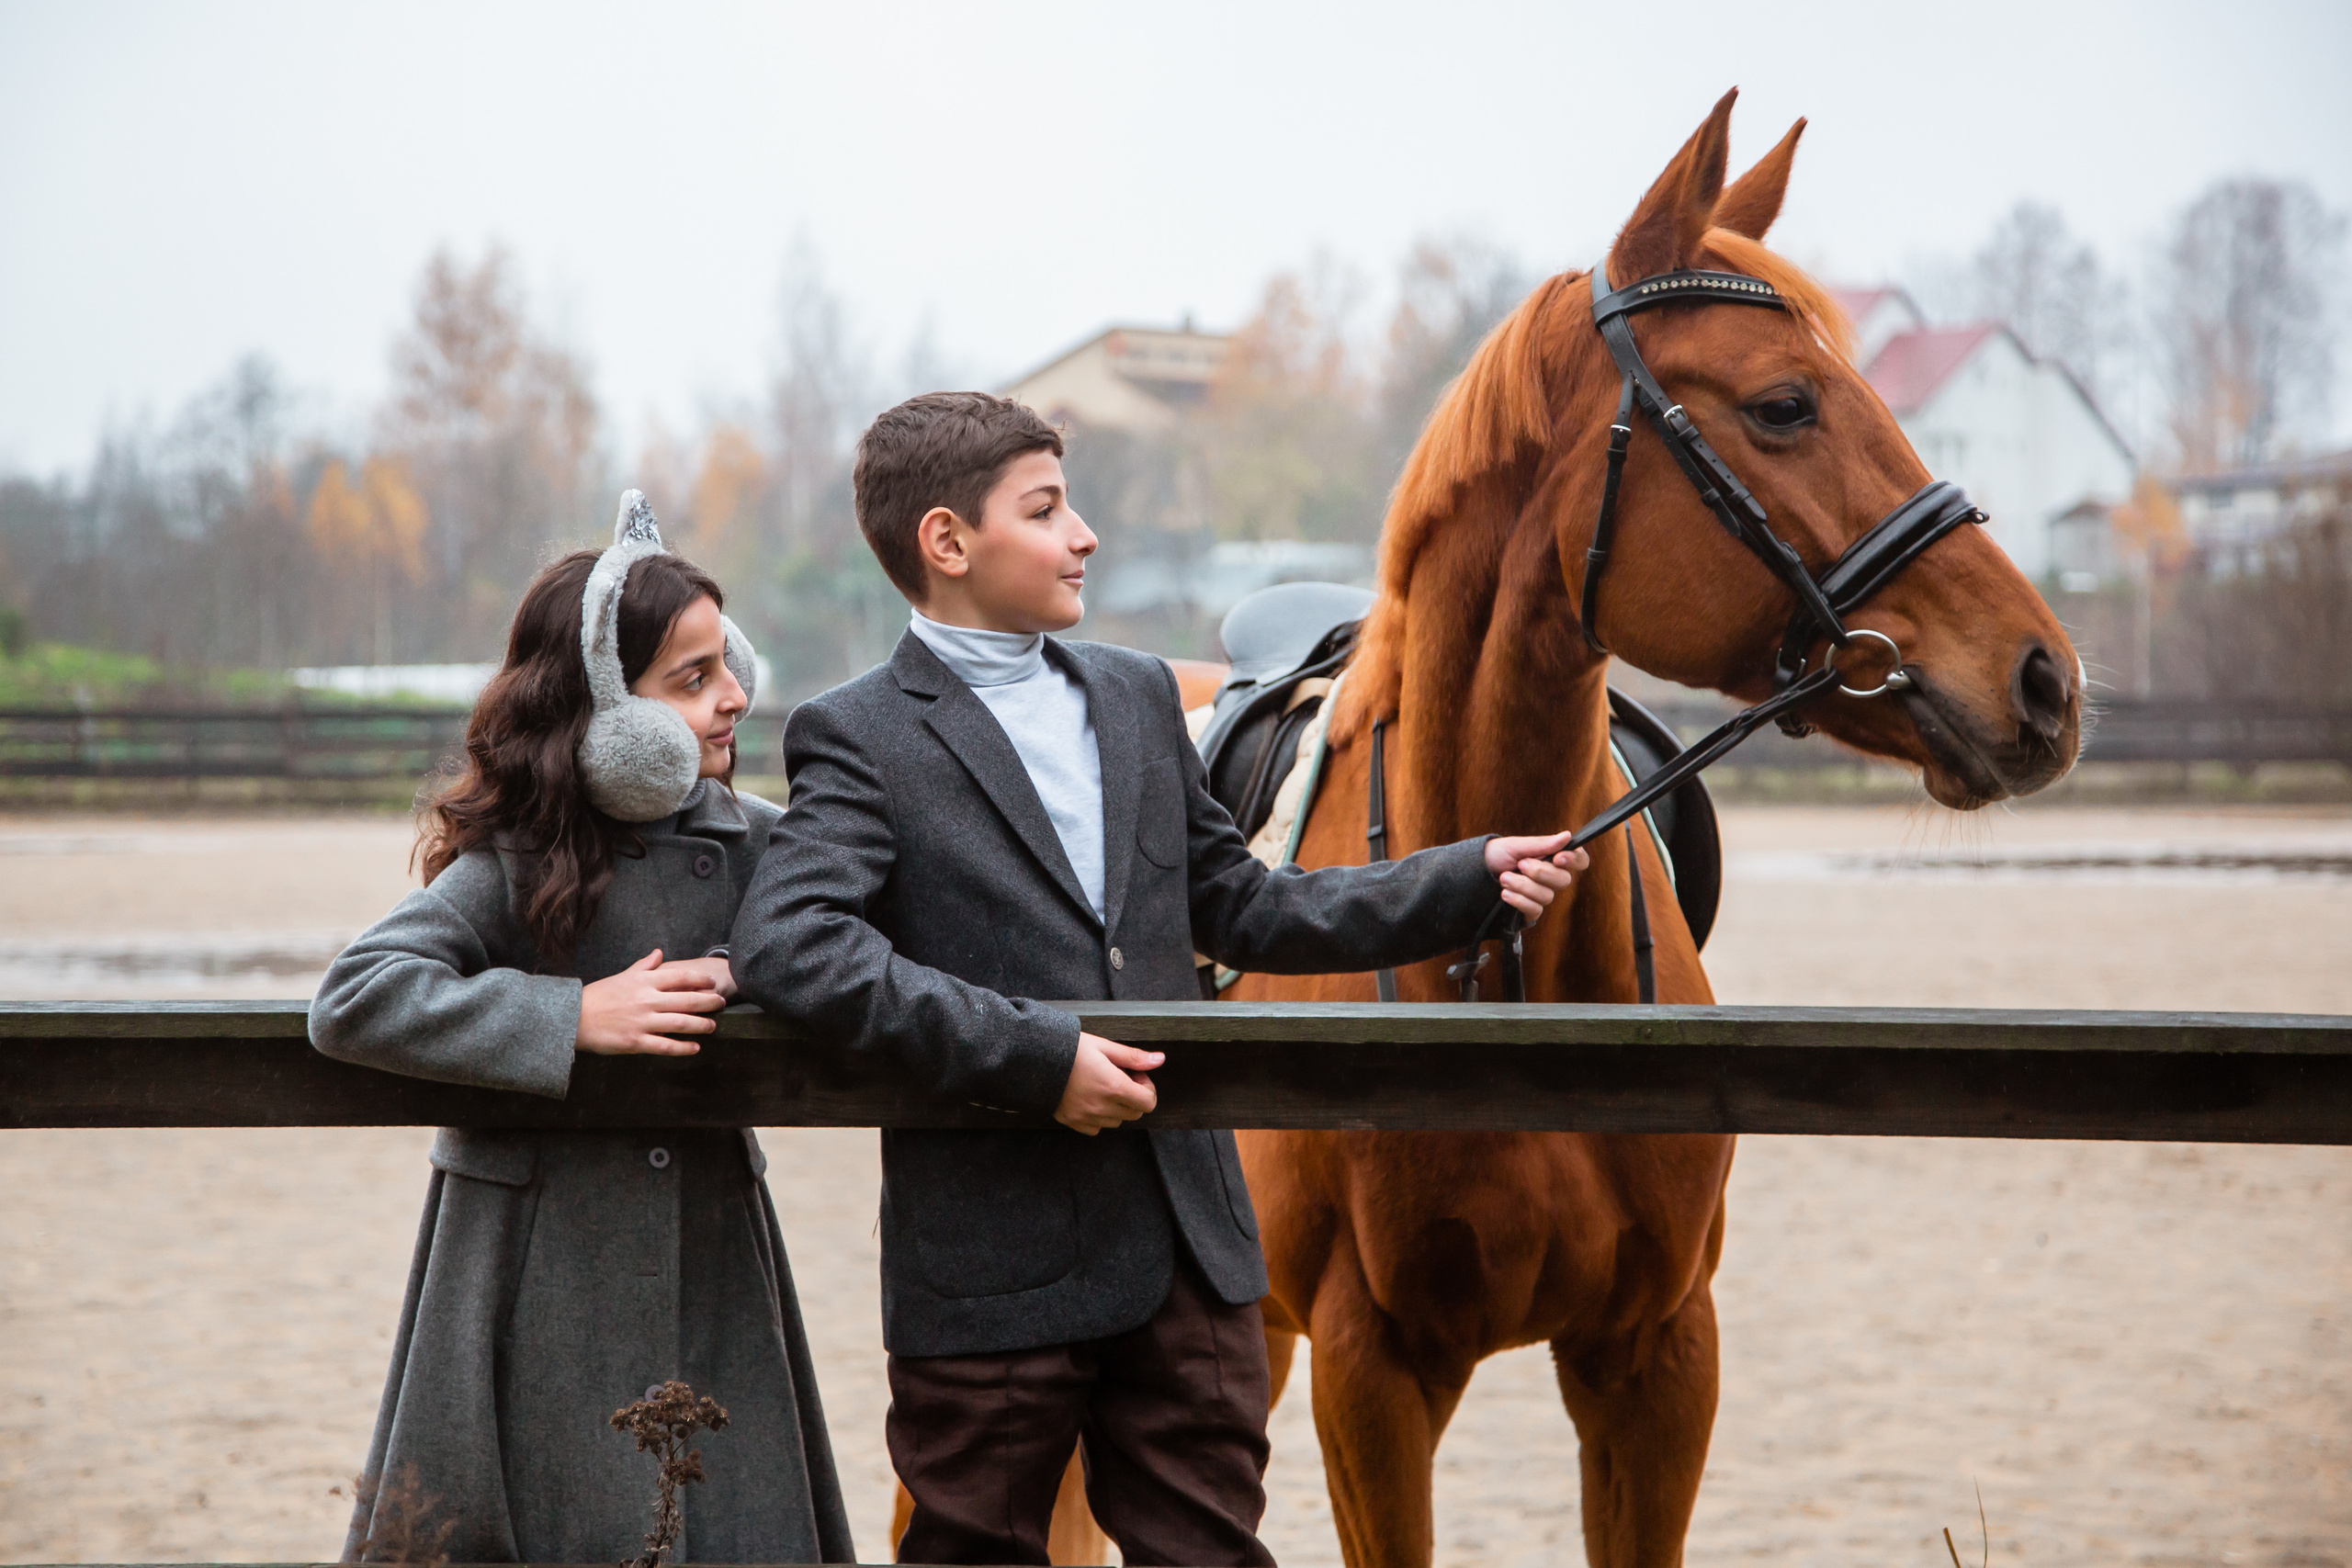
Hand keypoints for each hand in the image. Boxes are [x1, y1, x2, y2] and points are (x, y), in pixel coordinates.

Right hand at [575, 948, 725, 1055]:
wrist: (573, 1018)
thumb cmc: (599, 996)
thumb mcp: (622, 976)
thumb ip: (644, 966)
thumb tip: (659, 953)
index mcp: (644, 982)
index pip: (680, 977)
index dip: (700, 980)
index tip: (713, 983)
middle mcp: (647, 1000)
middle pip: (687, 1000)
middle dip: (709, 1002)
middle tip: (722, 1003)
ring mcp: (642, 1022)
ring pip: (681, 1023)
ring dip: (701, 1025)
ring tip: (713, 1026)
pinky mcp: (635, 1042)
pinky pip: (665, 1045)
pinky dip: (683, 1047)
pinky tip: (695, 1047)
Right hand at [1054, 1032, 1163, 1134]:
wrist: (1034, 1060)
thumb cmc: (1069, 1049)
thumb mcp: (1103, 1046)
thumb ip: (1133, 1057)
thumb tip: (1160, 1060)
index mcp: (1114, 1086)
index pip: (1148, 1102)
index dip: (1147, 1088)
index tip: (1135, 1075)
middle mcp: (1102, 1106)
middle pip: (1135, 1113)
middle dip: (1134, 1096)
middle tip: (1121, 1078)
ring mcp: (1087, 1117)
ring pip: (1117, 1121)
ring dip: (1117, 1107)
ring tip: (1103, 1087)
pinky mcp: (1073, 1122)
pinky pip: (1097, 1128)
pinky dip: (1099, 1117)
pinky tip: (1090, 1098)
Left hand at [1483, 832, 1588, 924]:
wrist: (1472, 876)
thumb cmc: (1495, 856)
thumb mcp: (1515, 846)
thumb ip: (1541, 844)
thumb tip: (1567, 836)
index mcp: (1551, 858)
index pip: (1579, 861)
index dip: (1574, 860)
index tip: (1557, 858)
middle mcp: (1549, 879)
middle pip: (1564, 881)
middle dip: (1540, 872)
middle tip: (1520, 865)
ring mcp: (1540, 896)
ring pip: (1547, 896)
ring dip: (1523, 886)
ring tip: (1504, 878)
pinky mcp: (1529, 912)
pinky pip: (1535, 910)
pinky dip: (1519, 900)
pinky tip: (1505, 894)